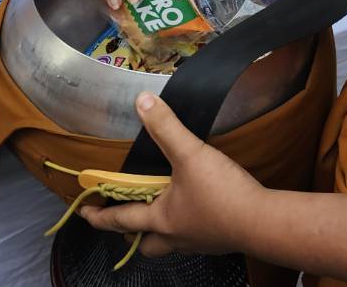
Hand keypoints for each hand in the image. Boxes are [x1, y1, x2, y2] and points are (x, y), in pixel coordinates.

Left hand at [80, 93, 264, 257]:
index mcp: (161, 219)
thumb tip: (141, 102)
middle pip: (145, 244)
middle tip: (128, 220)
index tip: (84, 213)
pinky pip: (194, 238)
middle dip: (132, 235)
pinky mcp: (218, 241)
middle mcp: (175, 236)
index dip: (99, 217)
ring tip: (163, 212)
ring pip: (169, 243)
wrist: (262, 221)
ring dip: (161, 231)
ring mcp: (198, 242)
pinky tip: (198, 210)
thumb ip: (166, 127)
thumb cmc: (221, 193)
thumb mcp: (190, 154)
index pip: (120, 221)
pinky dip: (188, 227)